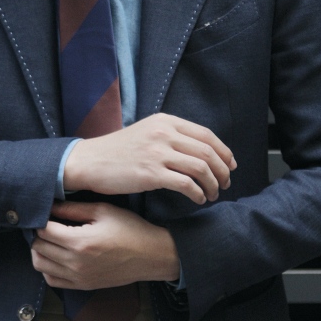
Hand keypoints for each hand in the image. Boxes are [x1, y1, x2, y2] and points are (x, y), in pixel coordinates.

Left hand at [31, 201, 180, 289]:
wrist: (151, 256)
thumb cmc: (130, 229)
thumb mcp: (103, 211)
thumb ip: (73, 209)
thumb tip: (49, 204)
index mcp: (80, 241)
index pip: (43, 230)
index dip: (40, 219)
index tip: (46, 213)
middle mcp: (76, 263)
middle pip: (38, 247)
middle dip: (38, 233)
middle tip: (46, 224)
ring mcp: (78, 277)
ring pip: (40, 265)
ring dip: (39, 251)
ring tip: (49, 240)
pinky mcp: (82, 285)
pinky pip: (52, 280)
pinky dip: (47, 268)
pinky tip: (55, 256)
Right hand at [63, 113, 235, 204]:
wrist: (90, 161)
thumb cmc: (118, 151)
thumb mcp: (147, 132)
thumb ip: (171, 136)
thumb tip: (198, 151)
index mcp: (166, 121)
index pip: (206, 135)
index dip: (224, 151)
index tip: (230, 165)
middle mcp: (164, 134)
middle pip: (208, 152)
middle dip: (222, 170)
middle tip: (225, 183)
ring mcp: (157, 153)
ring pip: (201, 168)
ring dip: (213, 184)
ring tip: (213, 194)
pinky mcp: (151, 174)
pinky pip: (186, 184)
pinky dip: (198, 193)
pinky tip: (199, 199)